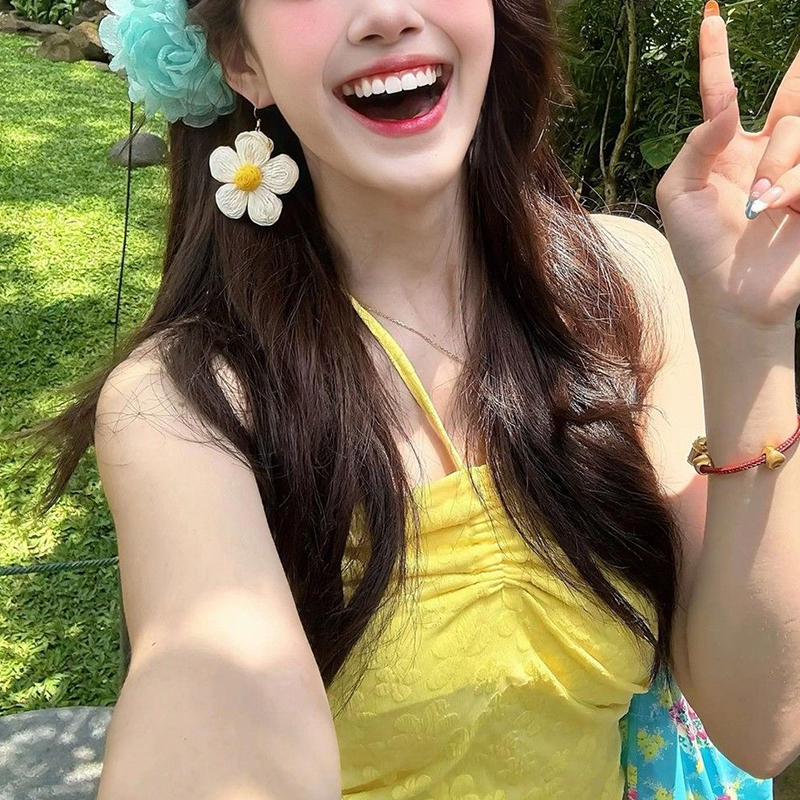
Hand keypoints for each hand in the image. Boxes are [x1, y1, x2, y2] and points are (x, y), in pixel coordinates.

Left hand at [655, 1, 799, 329]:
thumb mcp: (679, 195)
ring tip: (763, 206)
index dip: (717, 55)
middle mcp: (766, 151)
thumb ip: (697, 144)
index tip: (711, 16)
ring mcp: (797, 169)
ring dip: (782, 167)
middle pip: (794, 99)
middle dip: (797, 93)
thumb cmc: (699, 250)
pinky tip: (784, 211)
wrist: (733, 298)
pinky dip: (796, 186)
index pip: (723, 92)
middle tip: (773, 148)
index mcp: (725, 150)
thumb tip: (724, 105)